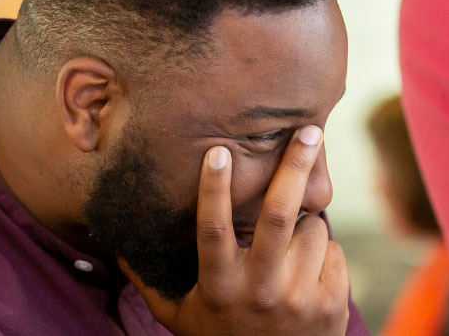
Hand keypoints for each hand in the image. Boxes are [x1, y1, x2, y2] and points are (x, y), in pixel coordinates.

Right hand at [123, 125, 350, 335]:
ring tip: (287, 252)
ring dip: (305, 225)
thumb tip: (116, 241)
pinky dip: (321, 253)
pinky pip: (333, 251)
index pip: (213, 230)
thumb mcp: (178, 316)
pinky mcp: (331, 304)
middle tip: (309, 132)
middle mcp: (260, 290)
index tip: (219, 150)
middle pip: (280, 215)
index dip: (214, 189)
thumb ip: (149, 280)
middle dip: (295, 167)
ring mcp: (299, 297)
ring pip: (314, 229)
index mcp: (219, 287)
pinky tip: (306, 275)